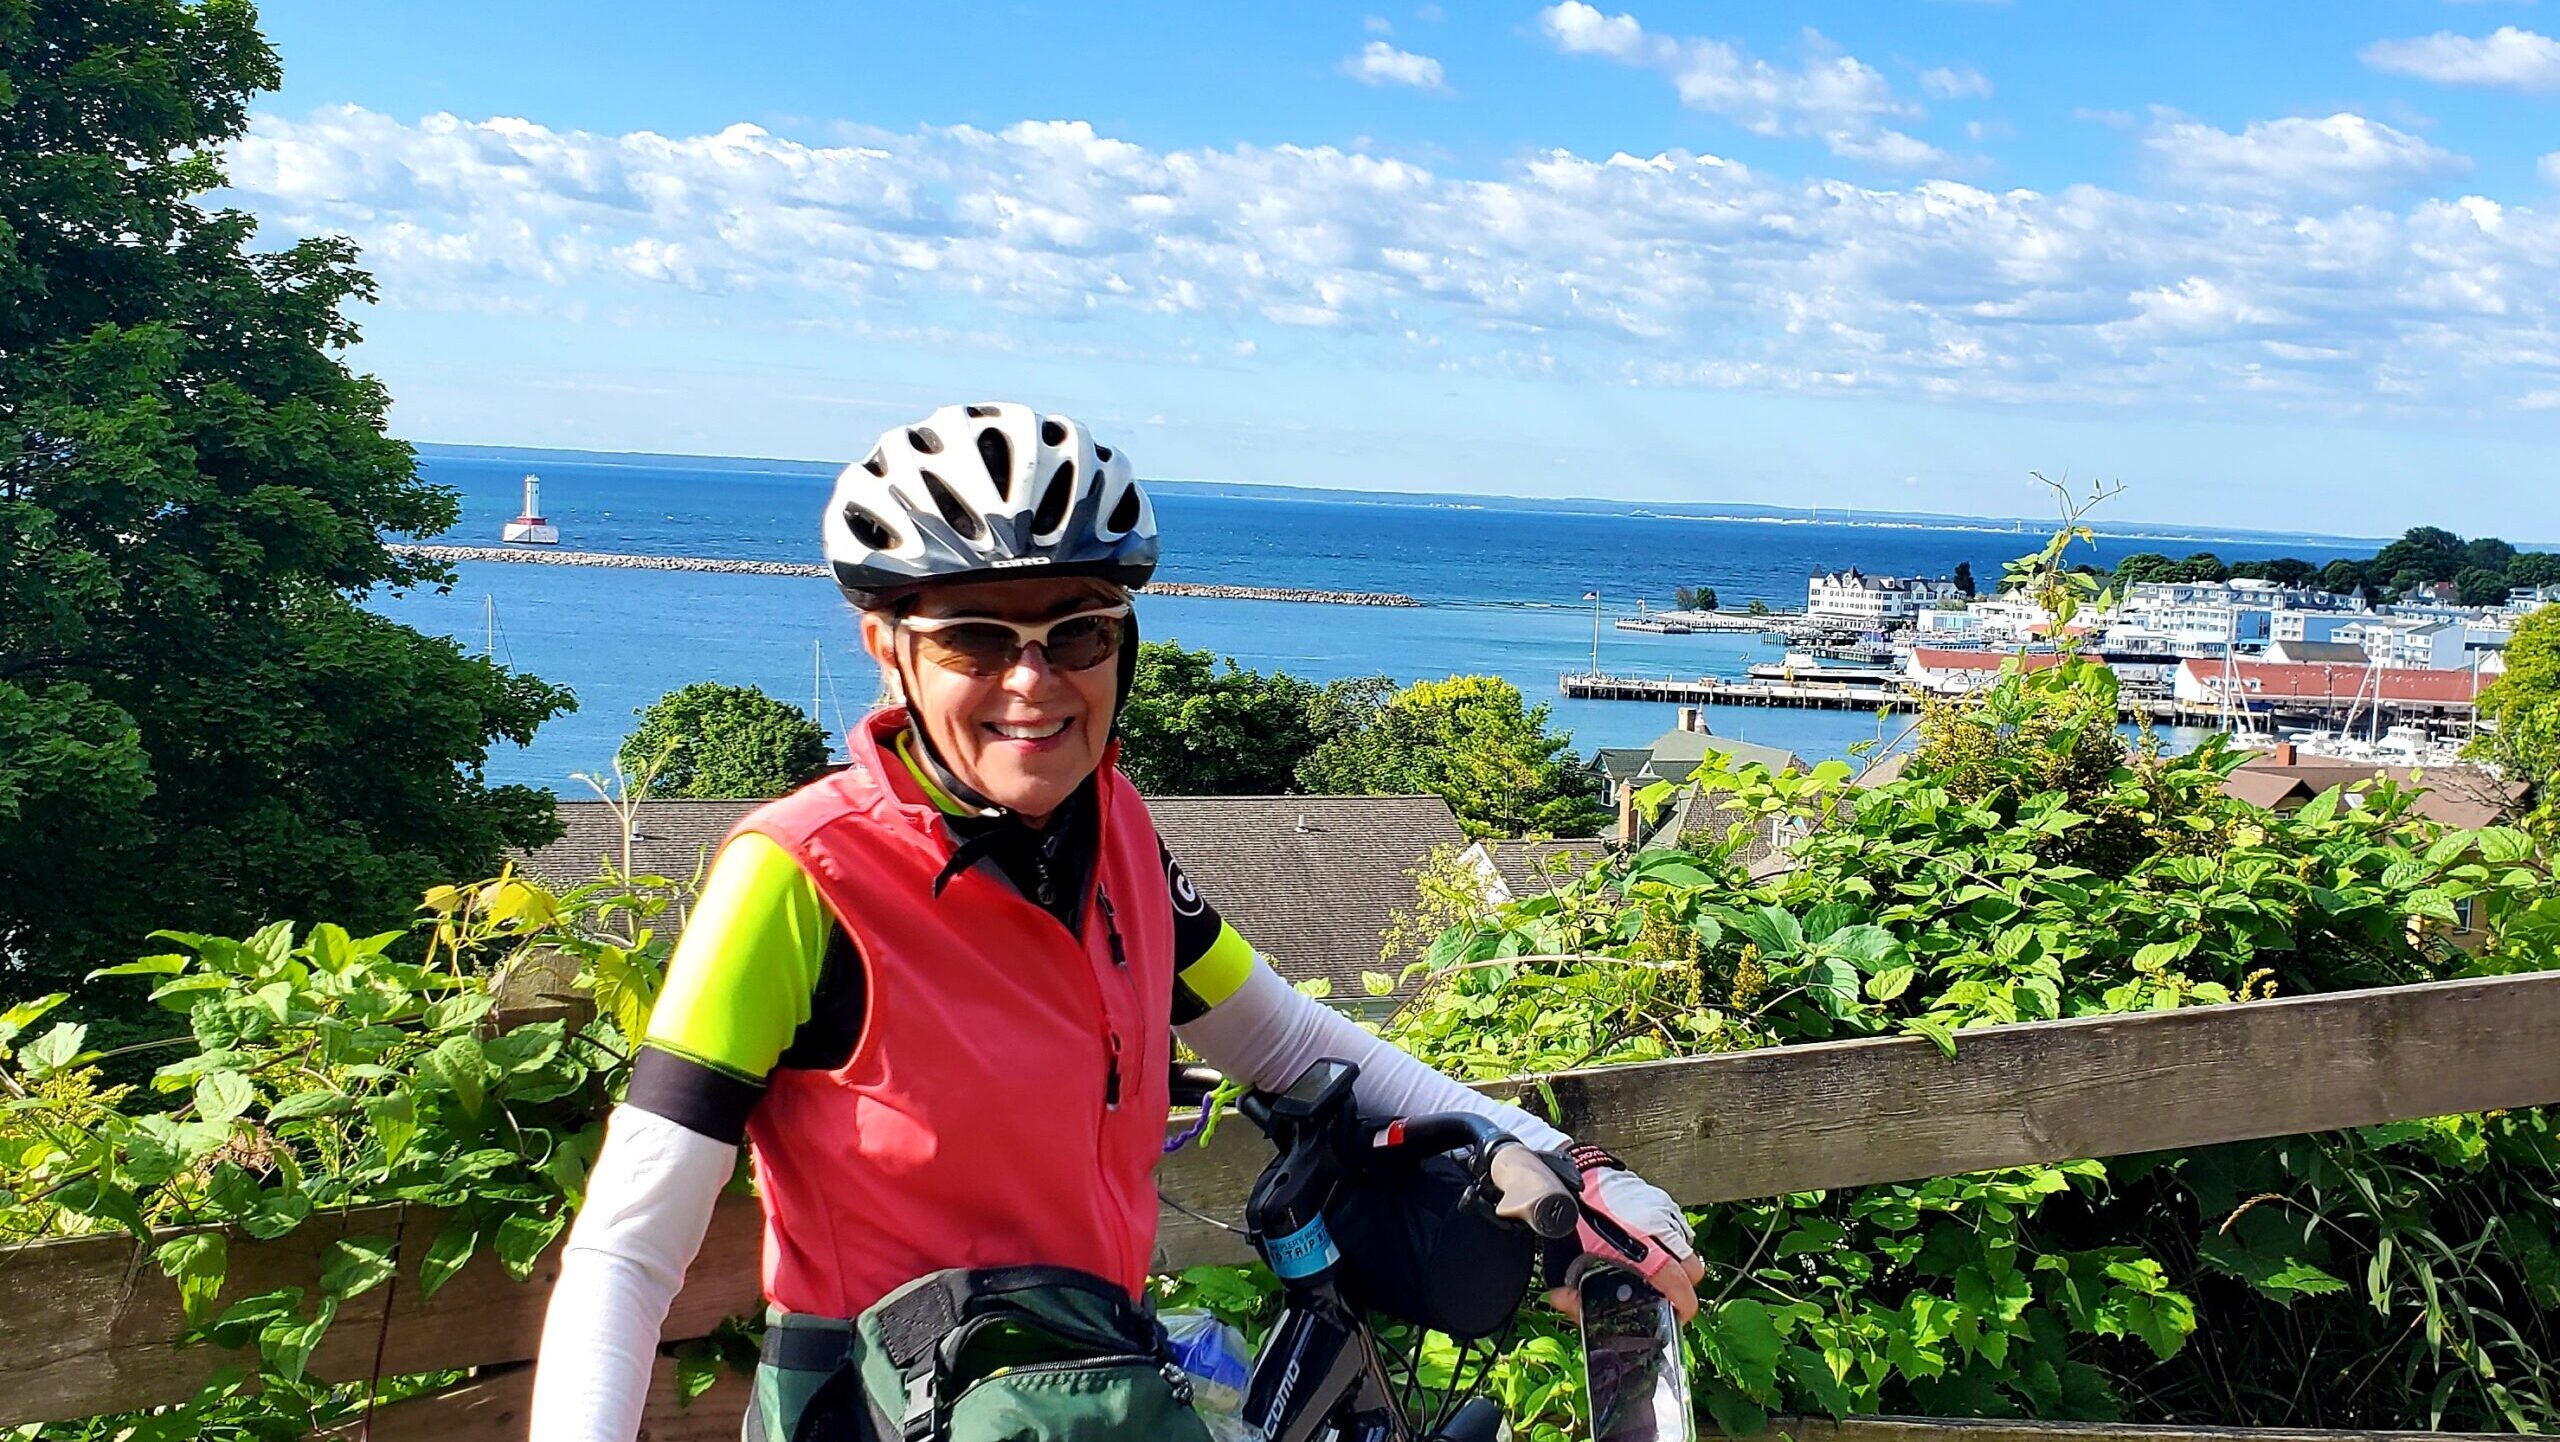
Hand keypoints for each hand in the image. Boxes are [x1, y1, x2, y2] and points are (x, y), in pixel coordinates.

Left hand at [1546, 1166, 1707, 1322]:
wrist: (1577, 1177)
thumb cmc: (1574, 1220)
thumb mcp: (1568, 1262)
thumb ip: (1571, 1292)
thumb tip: (1567, 1305)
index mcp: (1643, 1251)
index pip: (1681, 1284)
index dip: (1682, 1307)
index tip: (1675, 1316)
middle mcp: (1662, 1230)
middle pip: (1694, 1270)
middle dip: (1683, 1286)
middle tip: (1662, 1293)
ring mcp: (1665, 1213)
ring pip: (1687, 1248)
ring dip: (1676, 1263)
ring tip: (1653, 1268)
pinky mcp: (1662, 1201)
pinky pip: (1677, 1229)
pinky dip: (1669, 1242)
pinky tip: (1647, 1245)